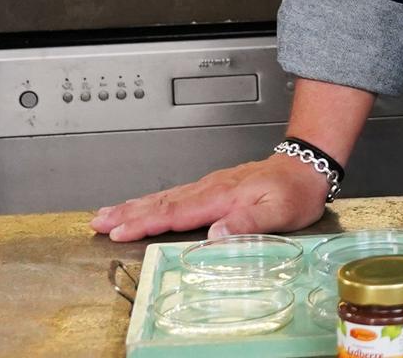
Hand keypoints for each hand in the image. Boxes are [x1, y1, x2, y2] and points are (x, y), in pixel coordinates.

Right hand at [88, 155, 328, 242]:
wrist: (306, 167)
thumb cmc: (295, 191)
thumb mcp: (281, 211)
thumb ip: (249, 222)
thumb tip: (216, 234)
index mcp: (222, 196)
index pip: (176, 212)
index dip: (146, 222)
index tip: (120, 231)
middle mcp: (211, 188)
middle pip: (162, 202)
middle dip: (127, 213)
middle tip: (97, 222)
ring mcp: (210, 186)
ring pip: (165, 197)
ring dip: (134, 206)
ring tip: (107, 214)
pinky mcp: (212, 188)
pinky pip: (176, 195)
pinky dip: (153, 201)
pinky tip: (141, 206)